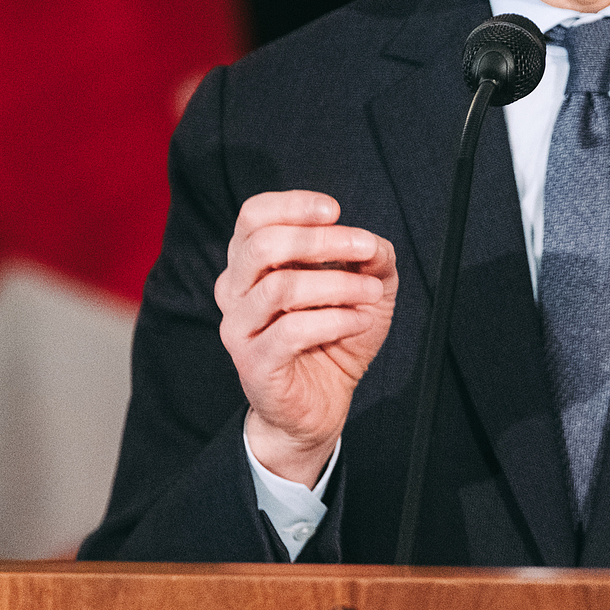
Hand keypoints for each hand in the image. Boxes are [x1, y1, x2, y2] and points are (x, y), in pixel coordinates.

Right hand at [217, 190, 398, 485]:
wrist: (321, 405)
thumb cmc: (333, 338)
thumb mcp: (363, 288)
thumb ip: (369, 258)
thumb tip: (373, 244)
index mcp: (251, 263)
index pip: (253, 216)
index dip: (292, 204)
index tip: (335, 211)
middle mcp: (235, 290)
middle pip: (262, 245)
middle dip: (321, 241)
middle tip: (365, 248)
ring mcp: (239, 328)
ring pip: (280, 287)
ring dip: (337, 284)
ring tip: (372, 294)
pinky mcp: (254, 363)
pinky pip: (292, 331)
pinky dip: (334, 320)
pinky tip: (358, 321)